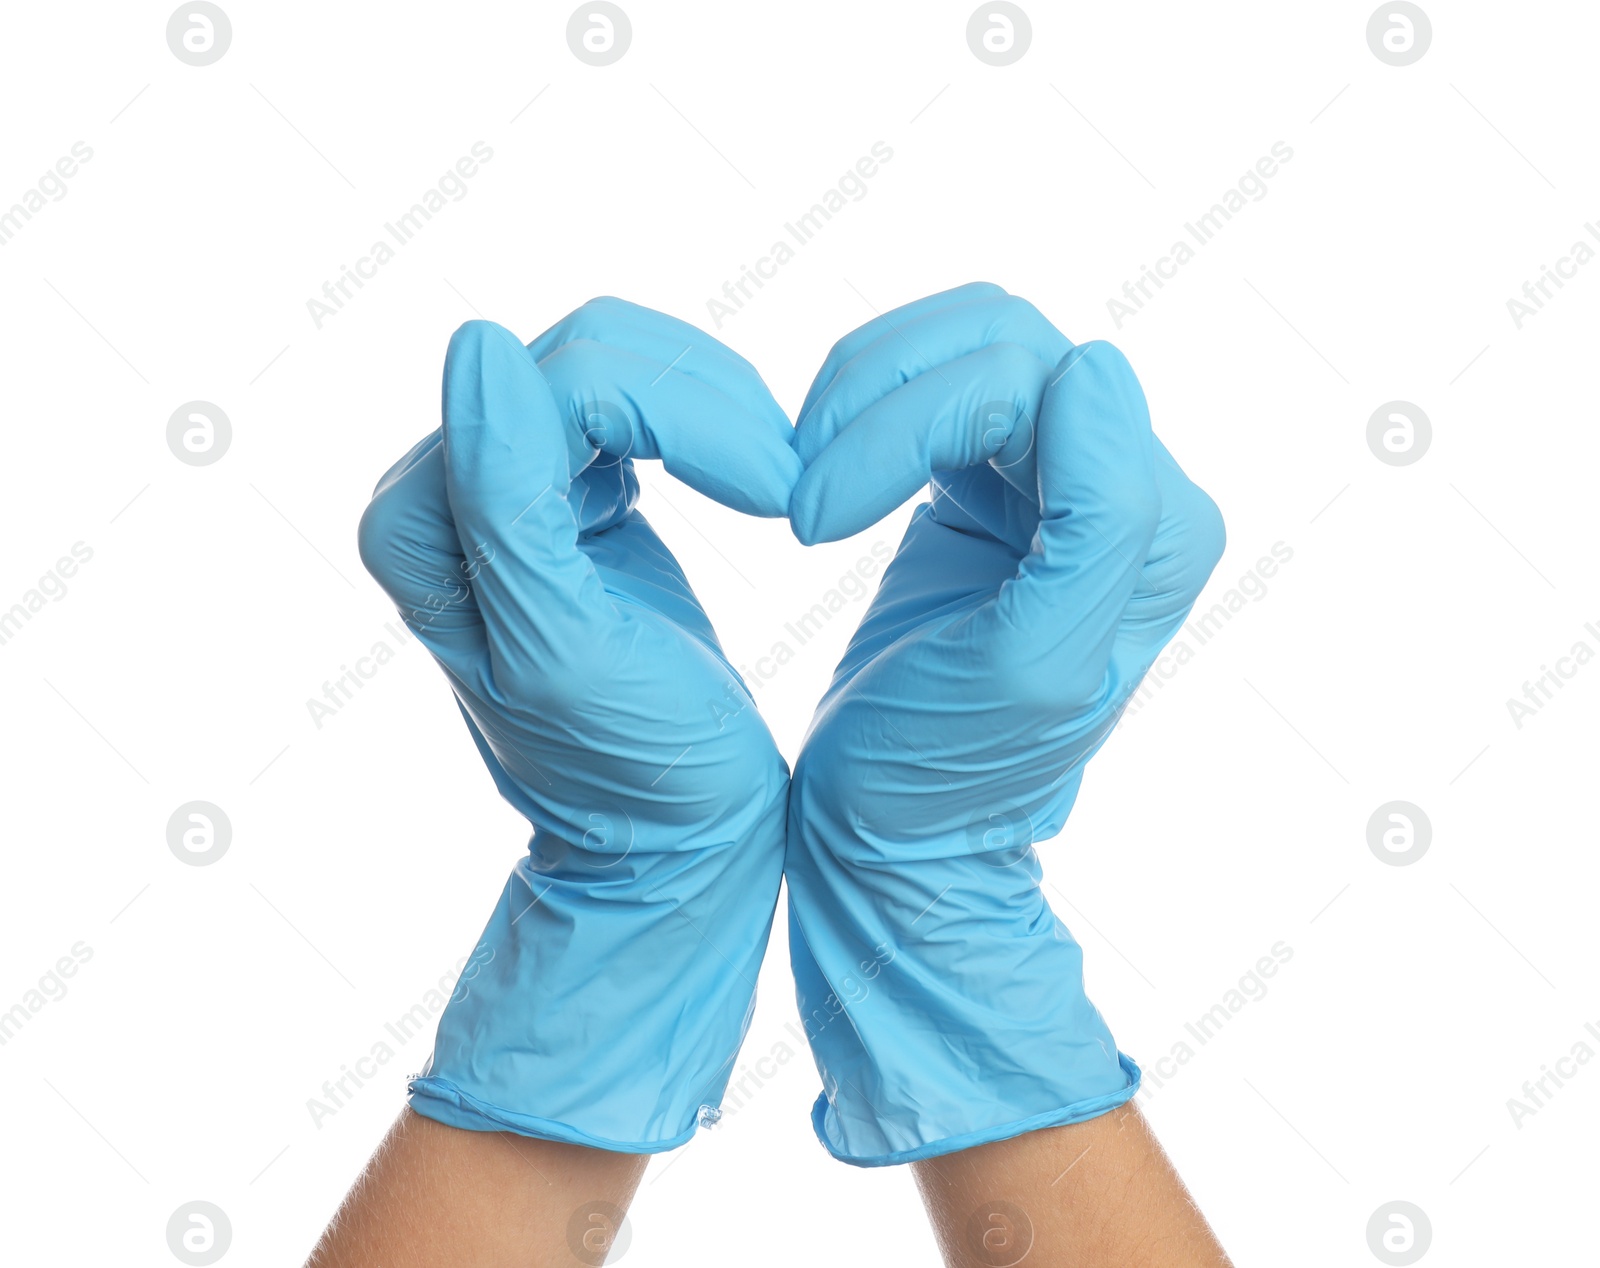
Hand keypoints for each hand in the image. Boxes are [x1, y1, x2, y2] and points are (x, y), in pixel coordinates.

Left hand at [356, 301, 797, 1149]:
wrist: (673, 838)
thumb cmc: (635, 770)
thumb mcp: (566, 647)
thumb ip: (506, 501)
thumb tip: (480, 342)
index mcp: (424, 525)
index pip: (559, 379)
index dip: (686, 414)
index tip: (776, 495)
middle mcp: (448, 492)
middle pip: (586, 350)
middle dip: (707, 403)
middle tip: (785, 488)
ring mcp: (509, 485)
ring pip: (615, 358)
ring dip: (714, 407)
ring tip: (774, 486)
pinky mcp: (571, 490)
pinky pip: (635, 398)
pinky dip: (705, 423)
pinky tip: (745, 482)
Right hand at [781, 282, 1224, 1163]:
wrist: (891, 832)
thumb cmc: (942, 772)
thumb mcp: (1030, 667)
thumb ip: (1100, 519)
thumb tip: (1090, 368)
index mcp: (1155, 526)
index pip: (1031, 380)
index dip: (906, 426)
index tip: (812, 523)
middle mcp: (1127, 487)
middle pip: (1000, 340)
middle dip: (877, 401)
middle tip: (798, 502)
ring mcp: (1059, 474)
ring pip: (965, 343)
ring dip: (863, 395)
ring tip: (802, 487)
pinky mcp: (993, 476)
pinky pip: (935, 380)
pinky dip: (864, 409)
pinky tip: (822, 476)